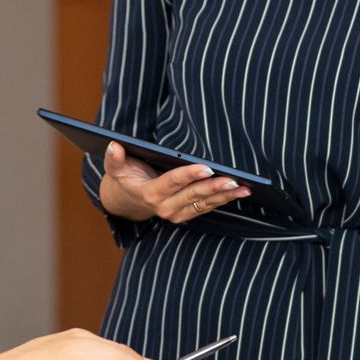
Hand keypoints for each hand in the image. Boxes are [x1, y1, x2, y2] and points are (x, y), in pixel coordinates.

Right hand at [98, 142, 250, 222]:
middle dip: (215, 187)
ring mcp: (176, 214)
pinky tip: (239, 191)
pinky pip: (207, 207)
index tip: (207, 167)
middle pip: (194, 195)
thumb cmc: (126, 177)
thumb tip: (114, 145)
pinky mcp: (186, 215)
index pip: (173, 182)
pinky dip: (223, 200)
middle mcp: (165, 208)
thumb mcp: (116, 169)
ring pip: (204, 204)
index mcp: (150, 194)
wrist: (128, 200)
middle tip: (234, 180)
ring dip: (225, 196)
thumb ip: (114, 158)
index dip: (190, 175)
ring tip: (245, 188)